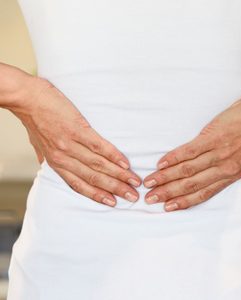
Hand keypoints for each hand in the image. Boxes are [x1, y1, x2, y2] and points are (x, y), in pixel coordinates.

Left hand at [10, 76, 141, 206]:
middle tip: (133, 196)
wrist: (26, 97)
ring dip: (119, 175)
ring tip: (134, 181)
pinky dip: (113, 156)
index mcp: (56, 163)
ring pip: (99, 165)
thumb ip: (44, 156)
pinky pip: (99, 146)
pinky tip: (125, 163)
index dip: (98, 195)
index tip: (113, 202)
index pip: (79, 185)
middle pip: (94, 178)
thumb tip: (45, 163)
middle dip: (115, 189)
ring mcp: (70, 144)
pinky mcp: (77, 129)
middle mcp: (64, 158)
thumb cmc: (33, 119)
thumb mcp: (37, 143)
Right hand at [143, 93, 240, 211]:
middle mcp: (223, 168)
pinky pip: (188, 151)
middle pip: (190, 185)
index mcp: (232, 175)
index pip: (204, 194)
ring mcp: (216, 153)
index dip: (184, 202)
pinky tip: (160, 164)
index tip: (168, 207)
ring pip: (186, 170)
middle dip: (168, 193)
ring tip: (150, 183)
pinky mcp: (211, 138)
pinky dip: (173, 158)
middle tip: (150, 198)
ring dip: (165, 178)